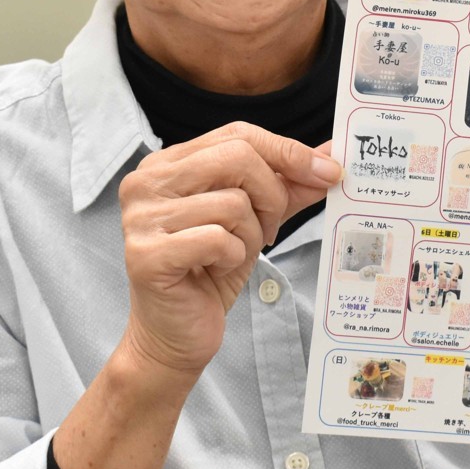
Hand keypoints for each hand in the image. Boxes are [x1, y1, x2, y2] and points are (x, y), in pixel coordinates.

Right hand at [115, 122, 339, 378]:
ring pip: (232, 202)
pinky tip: (216, 269)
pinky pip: (217, 238)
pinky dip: (232, 257)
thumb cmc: (210, 270)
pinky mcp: (146, 254)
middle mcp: (146, 181)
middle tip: (270, 228)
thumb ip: (286, 186)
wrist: (176, 333)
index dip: (287, 152)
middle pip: (237, 157)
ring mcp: (141, 217)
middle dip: (271, 196)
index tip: (327, 172)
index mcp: (167, 163)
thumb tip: (328, 158)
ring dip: (250, 235)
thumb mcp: (254, 219)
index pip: (238, 134)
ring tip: (233, 253)